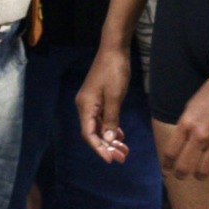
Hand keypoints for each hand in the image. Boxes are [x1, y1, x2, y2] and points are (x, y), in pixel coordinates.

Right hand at [76, 45, 132, 164]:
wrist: (114, 49)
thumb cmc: (114, 71)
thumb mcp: (115, 96)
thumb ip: (111, 118)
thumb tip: (108, 139)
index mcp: (85, 106)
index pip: (89, 134)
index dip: (99, 148)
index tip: (111, 160)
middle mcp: (84, 106)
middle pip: (93, 133)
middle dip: (107, 146)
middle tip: (122, 157)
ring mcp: (91, 102)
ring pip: (99, 127)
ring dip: (110, 139)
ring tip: (124, 150)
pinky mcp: (98, 98)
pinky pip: (102, 119)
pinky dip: (110, 128)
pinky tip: (120, 135)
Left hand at [158, 67, 208, 178]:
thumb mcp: (191, 107)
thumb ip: (185, 127)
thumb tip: (179, 146)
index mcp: (186, 123)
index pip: (170, 153)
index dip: (167, 165)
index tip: (168, 170)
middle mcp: (200, 134)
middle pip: (185, 167)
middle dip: (181, 175)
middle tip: (183, 175)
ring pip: (205, 172)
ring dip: (201, 175)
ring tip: (202, 173)